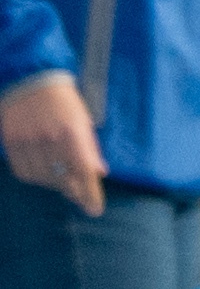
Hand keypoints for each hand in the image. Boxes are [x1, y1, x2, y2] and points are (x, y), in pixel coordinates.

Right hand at [3, 70, 99, 214]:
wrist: (31, 80)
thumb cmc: (64, 100)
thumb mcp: (84, 120)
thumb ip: (90, 148)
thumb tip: (99, 172)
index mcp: (72, 132)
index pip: (83, 170)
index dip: (90, 193)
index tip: (95, 209)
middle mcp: (49, 139)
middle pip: (61, 178)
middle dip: (73, 191)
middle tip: (80, 196)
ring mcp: (27, 141)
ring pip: (41, 178)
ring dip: (54, 184)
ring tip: (62, 181)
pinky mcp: (11, 143)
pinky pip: (22, 171)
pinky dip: (34, 177)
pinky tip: (42, 174)